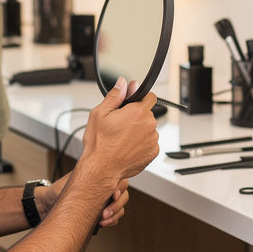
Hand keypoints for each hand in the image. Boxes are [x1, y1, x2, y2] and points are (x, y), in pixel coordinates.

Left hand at [38, 173, 128, 228]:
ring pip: (120, 207)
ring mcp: (104, 202)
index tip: (113, 195)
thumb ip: (82, 182)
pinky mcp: (101, 214)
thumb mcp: (69, 183)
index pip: (119, 179)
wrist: (48, 205)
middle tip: (105, 213)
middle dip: (117, 205)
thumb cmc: (57, 191)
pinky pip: (114, 218)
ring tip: (102, 221)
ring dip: (115, 215)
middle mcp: (104, 188)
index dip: (120, 187)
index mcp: (100, 176)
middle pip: (124, 195)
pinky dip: (111, 221)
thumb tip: (92, 182)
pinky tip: (101, 224)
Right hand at [79, 78, 158, 194]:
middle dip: (136, 116)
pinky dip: (141, 143)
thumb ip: (115, 96)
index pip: (150, 96)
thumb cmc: (99, 144)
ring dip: (139, 130)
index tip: (132, 104)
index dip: (140, 98)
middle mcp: (149, 125)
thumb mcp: (100, 113)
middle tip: (120, 124)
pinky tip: (127, 147)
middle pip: (147, 113)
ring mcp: (152, 140)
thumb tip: (124, 83)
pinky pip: (149, 142)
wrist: (102, 168)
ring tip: (122, 138)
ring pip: (148, 128)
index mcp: (137, 112)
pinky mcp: (153, 152)